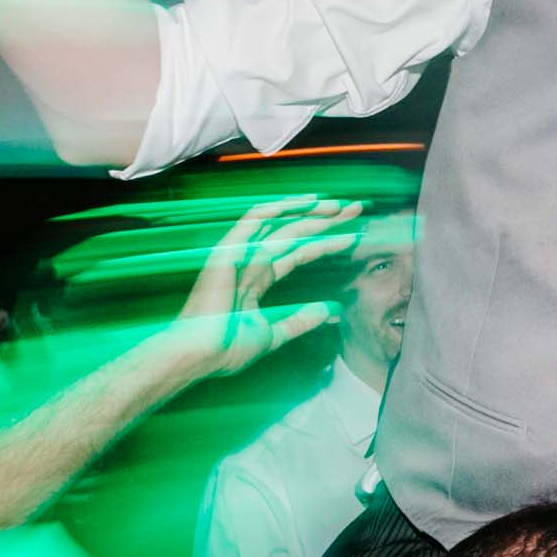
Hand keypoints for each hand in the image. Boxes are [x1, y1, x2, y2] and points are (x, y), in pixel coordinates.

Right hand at [167, 197, 360, 377]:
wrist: (200, 354)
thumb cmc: (226, 349)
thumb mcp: (273, 334)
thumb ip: (301, 320)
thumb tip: (333, 312)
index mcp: (257, 279)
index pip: (298, 252)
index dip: (325, 242)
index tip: (353, 236)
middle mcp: (250, 262)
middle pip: (295, 233)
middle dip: (325, 221)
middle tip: (356, 210)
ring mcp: (239, 254)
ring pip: (281, 223)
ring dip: (310, 211)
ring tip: (340, 205)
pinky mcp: (229, 250)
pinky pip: (255, 220)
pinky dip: (280, 208)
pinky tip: (306, 202)